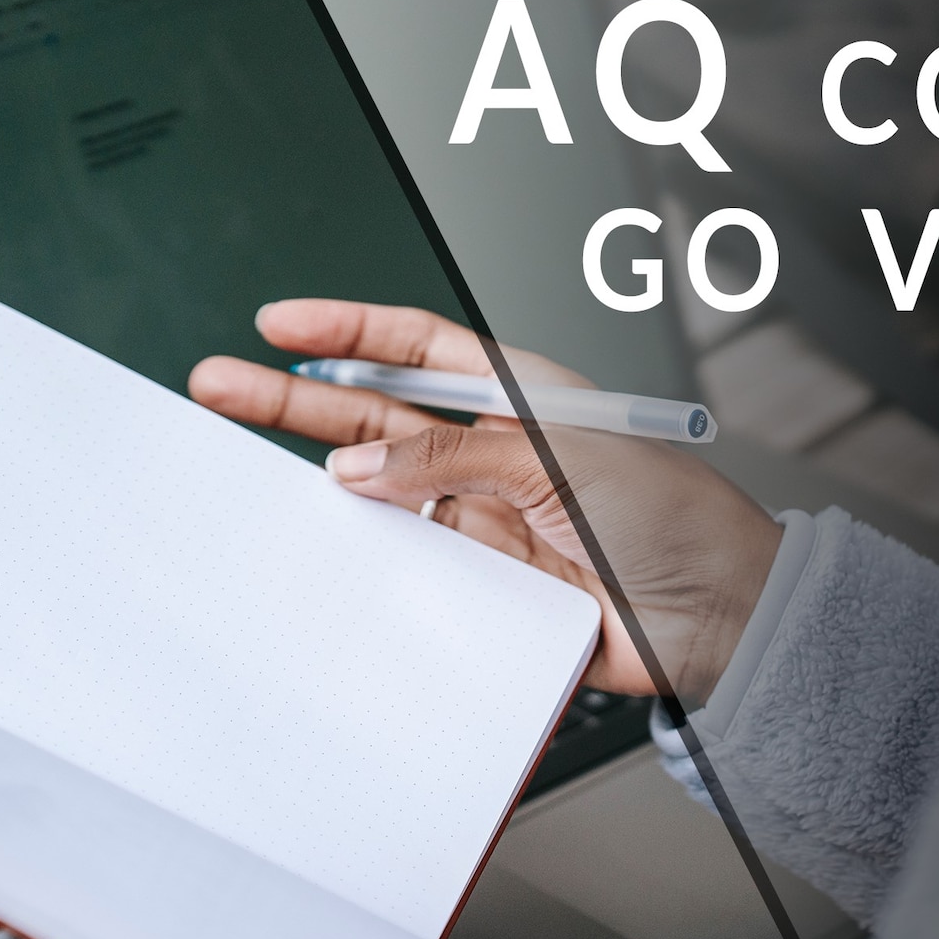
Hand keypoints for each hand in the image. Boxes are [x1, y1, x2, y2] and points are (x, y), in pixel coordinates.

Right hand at [190, 300, 782, 702]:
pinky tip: (313, 545)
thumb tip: (356, 465)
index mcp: (521, 395)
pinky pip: (406, 562)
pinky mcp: (486, 583)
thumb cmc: (674, 515)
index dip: (344, 332)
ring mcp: (485, 516)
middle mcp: (494, 450)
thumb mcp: (558, 457)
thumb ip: (452, 457)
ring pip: (379, 489)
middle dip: (295, 398)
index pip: (415, 348)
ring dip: (315, 478)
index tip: (278, 324)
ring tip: (238, 464)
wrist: (721, 614)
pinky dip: (360, 555)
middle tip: (217, 385)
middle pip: (377, 415)